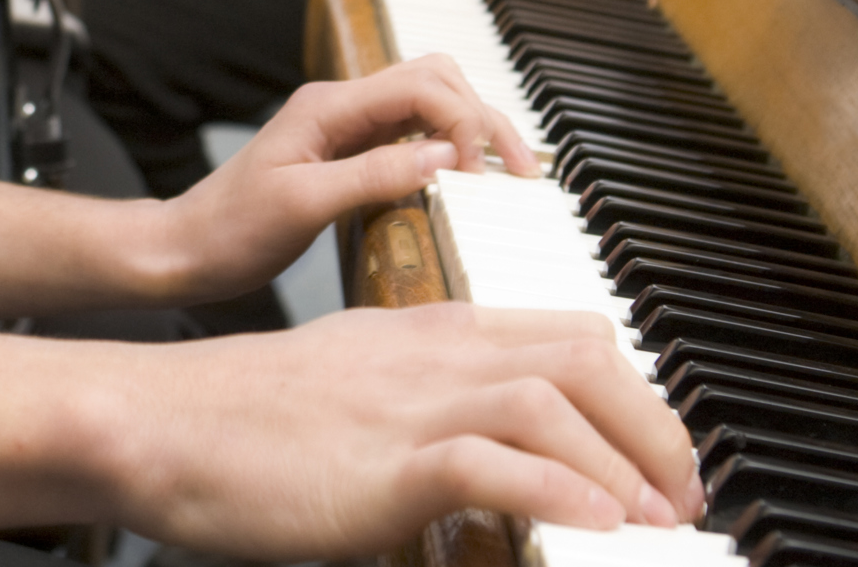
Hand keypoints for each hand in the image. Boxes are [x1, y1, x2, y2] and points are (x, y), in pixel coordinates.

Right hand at [118, 304, 704, 553]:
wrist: (170, 419)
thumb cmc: (254, 414)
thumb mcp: (359, 384)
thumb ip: (429, 399)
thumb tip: (493, 446)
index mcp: (432, 331)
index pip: (564, 332)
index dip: (634, 390)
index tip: (665, 451)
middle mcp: (435, 354)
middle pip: (581, 356)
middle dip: (654, 423)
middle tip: (686, 492)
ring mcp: (412, 402)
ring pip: (553, 399)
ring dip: (624, 462)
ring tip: (660, 520)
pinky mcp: (388, 460)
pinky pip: (493, 463)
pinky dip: (559, 491)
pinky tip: (596, 526)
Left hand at [153, 57, 537, 304]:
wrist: (187, 248)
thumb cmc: (232, 230)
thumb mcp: (302, 206)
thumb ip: (373, 175)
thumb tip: (444, 155)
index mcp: (328, 105)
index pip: (419, 86)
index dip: (463, 121)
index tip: (480, 174)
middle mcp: (341, 104)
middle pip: (434, 80)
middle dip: (483, 114)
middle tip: (522, 169)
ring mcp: (345, 125)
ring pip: (427, 101)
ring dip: (471, 126)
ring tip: (510, 170)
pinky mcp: (348, 151)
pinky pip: (411, 133)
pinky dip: (448, 146)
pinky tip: (467, 176)